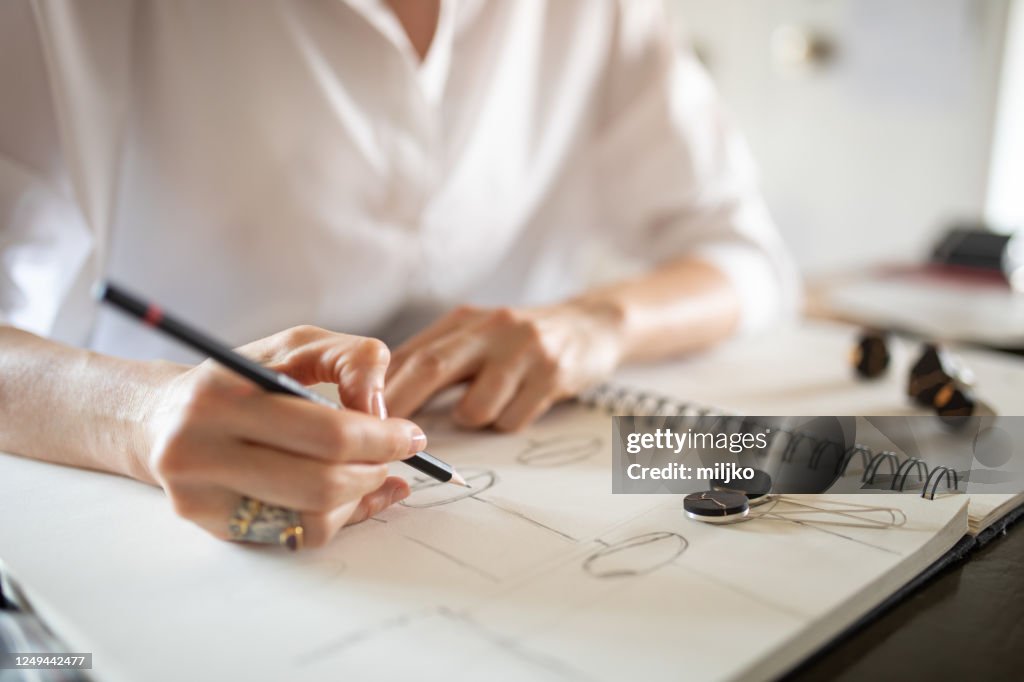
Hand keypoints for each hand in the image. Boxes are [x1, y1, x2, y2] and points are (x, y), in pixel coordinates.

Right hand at [138, 326, 424, 547]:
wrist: (159, 419)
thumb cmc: (237, 380)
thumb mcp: (292, 347)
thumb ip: (349, 359)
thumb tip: (383, 412)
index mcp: (221, 396)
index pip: (326, 432)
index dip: (382, 437)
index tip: (411, 435)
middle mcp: (200, 451)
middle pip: (322, 483)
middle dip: (375, 469)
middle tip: (394, 456)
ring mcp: (201, 498)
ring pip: (313, 519)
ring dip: (358, 497)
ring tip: (365, 470)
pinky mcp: (210, 528)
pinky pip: (296, 536)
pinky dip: (334, 516)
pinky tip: (341, 494)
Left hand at [384, 301, 624, 430]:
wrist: (591, 326)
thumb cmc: (520, 342)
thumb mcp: (476, 336)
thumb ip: (434, 359)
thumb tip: (382, 396)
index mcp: (464, 320)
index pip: (410, 353)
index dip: (382, 387)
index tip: (362, 417)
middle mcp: (491, 327)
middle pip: (432, 368)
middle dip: (404, 407)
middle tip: (388, 437)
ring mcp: (524, 350)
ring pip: (476, 408)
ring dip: (474, 420)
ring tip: (491, 405)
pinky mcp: (552, 374)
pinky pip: (512, 420)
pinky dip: (508, 423)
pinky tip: (522, 403)